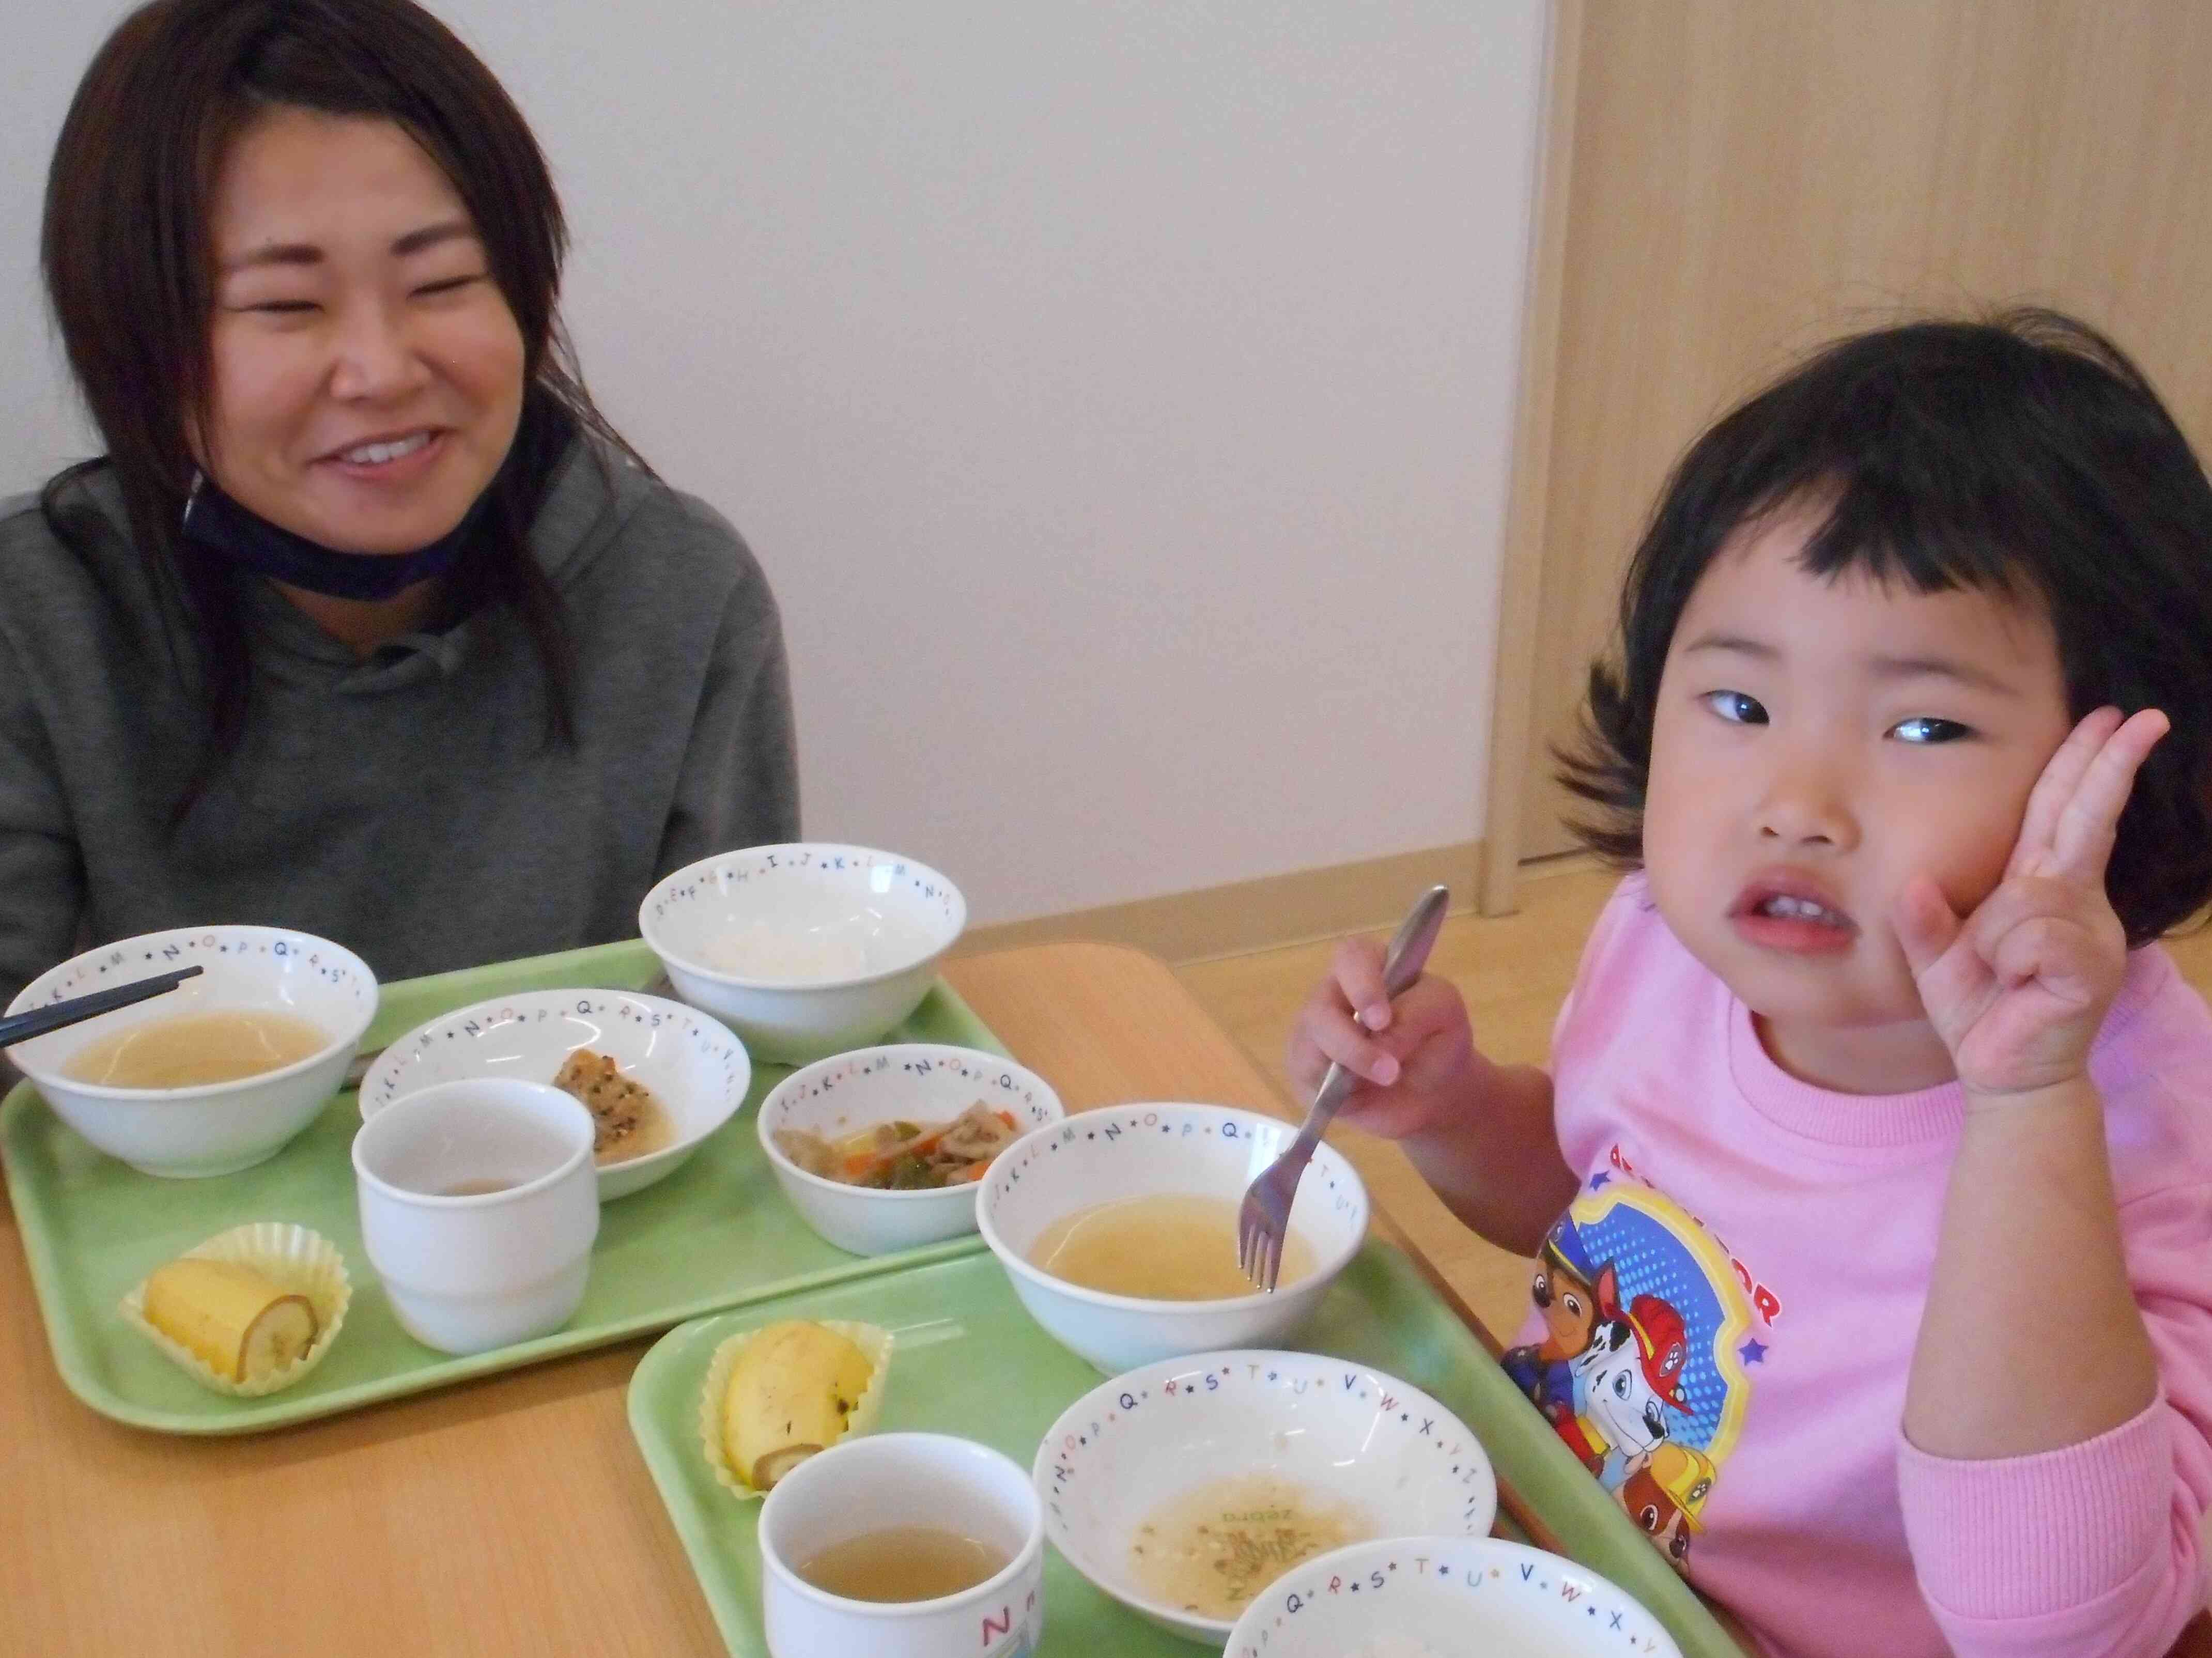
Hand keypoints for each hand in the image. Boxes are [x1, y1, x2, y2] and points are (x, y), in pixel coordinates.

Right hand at [1285, 933, 1479, 1139]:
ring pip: (1312, 1044)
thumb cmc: (1436, 1040)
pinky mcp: (1306, 1069)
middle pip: (1320, 1007)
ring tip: (1389, 1081)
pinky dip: (1336, 1089)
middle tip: (1389, 1068)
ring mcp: (1315, 1032)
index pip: (1352, 956)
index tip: (1382, 1020)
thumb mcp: (1446, 1014)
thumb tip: (1379, 1039)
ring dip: (1351, 1066)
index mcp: (1369, 969)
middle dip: (1351, 1040)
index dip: (1361, 984)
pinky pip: (1308, 1076)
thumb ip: (1418, 1012)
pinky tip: (1363, 1095)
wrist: (1431, 1092)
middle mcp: (1334, 995)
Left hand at [1892, 706, 2167, 1101]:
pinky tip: (2018, 986)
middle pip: (2088, 819)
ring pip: (2031, 896)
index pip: (2063, 811)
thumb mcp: (1934, 957)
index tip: (2116, 719)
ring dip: (1997, 936)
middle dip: (2110, 766)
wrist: (2001, 1074)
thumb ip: (1923, 920)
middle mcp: (2075, 899)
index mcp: (2039, 886)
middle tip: (2143, 717)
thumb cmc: (1976, 1009)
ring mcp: (2092, 932)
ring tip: (1999, 973)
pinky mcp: (2093, 966)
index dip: (2084, 765)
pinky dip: (2010, 960)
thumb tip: (1913, 884)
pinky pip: (2036, 937)